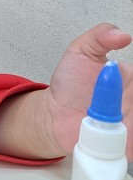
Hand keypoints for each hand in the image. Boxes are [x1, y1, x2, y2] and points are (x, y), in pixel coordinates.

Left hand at [43, 24, 132, 159]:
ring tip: (116, 118)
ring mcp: (132, 123)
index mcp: (131, 78)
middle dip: (131, 100)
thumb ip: (100, 37)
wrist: (54, 114)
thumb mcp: (80, 51)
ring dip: (130, 120)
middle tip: (122, 101)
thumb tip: (123, 35)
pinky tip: (121, 135)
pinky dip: (130, 142)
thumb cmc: (70, 84)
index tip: (129, 82)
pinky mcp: (127, 144)